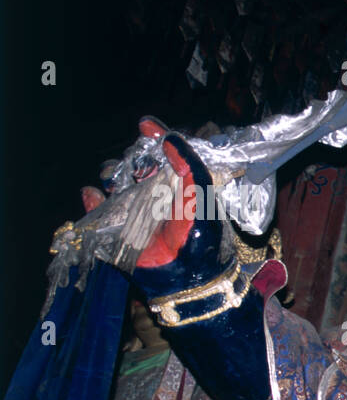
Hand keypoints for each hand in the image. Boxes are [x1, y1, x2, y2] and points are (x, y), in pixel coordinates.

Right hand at [56, 118, 223, 282]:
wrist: (190, 276)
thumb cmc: (201, 234)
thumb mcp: (200, 194)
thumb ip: (190, 164)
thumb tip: (169, 138)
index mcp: (179, 187)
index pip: (165, 156)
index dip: (155, 137)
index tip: (145, 123)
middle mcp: (157, 197)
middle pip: (136, 167)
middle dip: (130, 159)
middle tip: (135, 165)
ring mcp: (137, 214)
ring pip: (115, 184)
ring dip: (111, 175)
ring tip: (115, 178)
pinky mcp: (120, 232)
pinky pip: (98, 212)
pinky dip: (92, 201)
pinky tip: (93, 194)